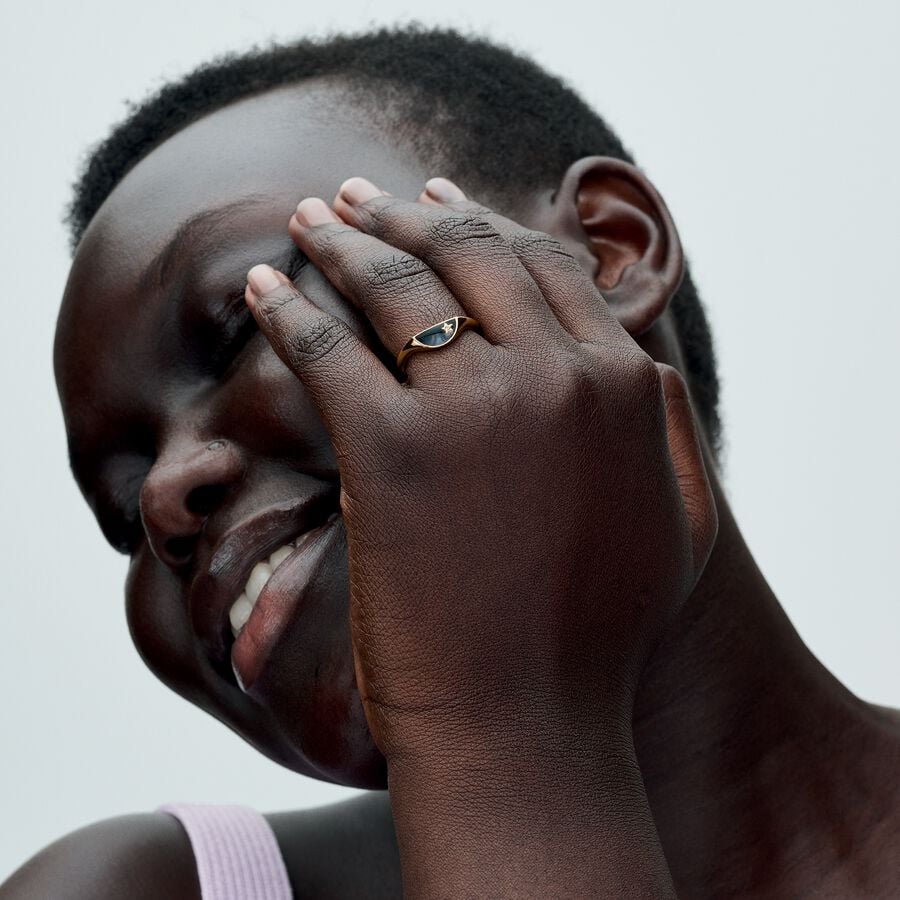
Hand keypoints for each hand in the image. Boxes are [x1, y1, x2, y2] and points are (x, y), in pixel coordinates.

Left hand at [245, 176, 714, 763]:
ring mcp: (474, 410)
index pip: (542, 267)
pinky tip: (264, 288)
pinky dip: (288, 308)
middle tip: (356, 198)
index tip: (438, 201)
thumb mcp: (681, 524)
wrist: (527, 724)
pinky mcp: (391, 453)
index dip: (485, 223)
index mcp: (621, 384)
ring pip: (394, 285)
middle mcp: (555, 376)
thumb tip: (647, 361)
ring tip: (308, 221)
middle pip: (467, 255)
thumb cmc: (601, 635)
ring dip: (340, 239)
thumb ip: (672, 429)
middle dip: (402, 212)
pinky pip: (327, 349)